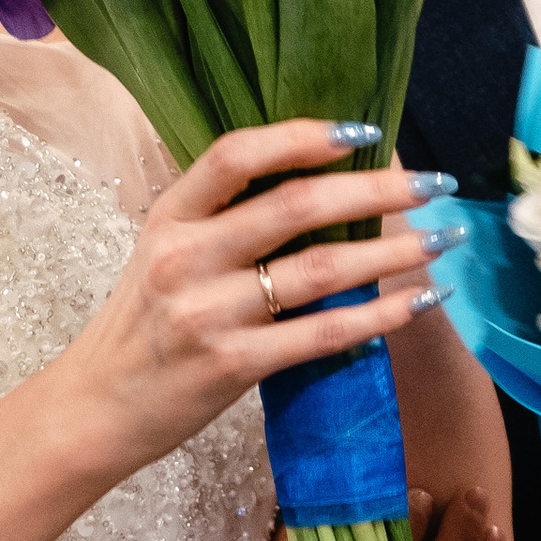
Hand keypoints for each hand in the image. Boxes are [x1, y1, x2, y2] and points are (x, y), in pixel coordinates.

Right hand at [64, 124, 442, 484]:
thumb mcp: (164, 254)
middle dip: (377, 189)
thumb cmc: (143, 327)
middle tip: (435, 184)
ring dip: (395, 251)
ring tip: (444, 239)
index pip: (237, 154)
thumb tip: (320, 187)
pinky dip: (380, 315)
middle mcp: (186, 257)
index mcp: (170, 217)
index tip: (364, 131)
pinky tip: (419, 302)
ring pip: (321, 269)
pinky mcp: (232, 365)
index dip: (303, 136)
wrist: (96, 409)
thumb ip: (223, 221)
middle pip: (294, 206)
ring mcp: (208, 313)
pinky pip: (323, 334)